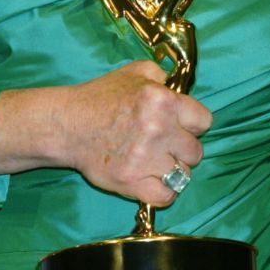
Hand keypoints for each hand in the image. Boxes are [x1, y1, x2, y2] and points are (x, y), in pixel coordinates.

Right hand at [54, 61, 210, 205]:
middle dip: (182, 149)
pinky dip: (163, 193)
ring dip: (172, 170)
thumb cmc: (100, 97)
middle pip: (196, 152)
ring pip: (183, 175)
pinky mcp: (130, 182)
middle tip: (163, 145)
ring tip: (155, 163)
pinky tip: (153, 182)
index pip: (204, 122)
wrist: (65, 125)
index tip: (179, 126)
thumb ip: (164, 77)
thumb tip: (180, 89)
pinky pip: (166, 197)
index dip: (193, 125)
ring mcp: (145, 158)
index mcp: (164, 101)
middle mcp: (158, 130)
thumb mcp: (136, 72)